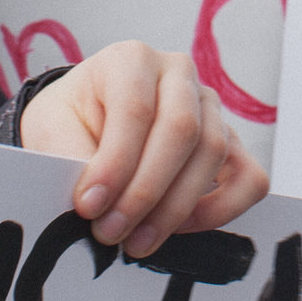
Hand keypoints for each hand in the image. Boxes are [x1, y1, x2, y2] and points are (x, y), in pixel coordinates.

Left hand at [19, 42, 268, 258]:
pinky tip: (179, 229)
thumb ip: (69, 159)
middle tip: (111, 234)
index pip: (136, 109)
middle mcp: (178, 74)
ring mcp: (210, 107)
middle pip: (182, 130)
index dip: (115, 164)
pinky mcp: (230, 142)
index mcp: (131, 59)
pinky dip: (222, 210)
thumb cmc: (70, 122)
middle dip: (145, 192)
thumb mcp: (52, 129)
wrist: (85, 120)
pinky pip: (249, 178)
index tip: (89, 207)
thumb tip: (94, 203)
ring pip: (214, 153)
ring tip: (136, 242)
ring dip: (175, 208)